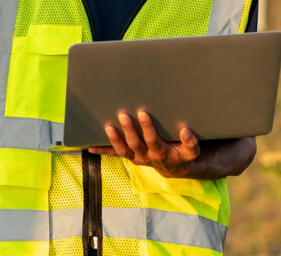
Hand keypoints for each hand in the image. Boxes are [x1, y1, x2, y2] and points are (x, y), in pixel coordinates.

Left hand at [88, 109, 203, 177]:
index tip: (143, 113)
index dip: (147, 128)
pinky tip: (89, 147)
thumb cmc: (181, 153)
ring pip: (122, 150)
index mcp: (160, 153)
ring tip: (108, 127)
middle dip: (128, 130)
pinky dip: (102, 151)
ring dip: (114, 139)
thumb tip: (185, 131)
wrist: (173, 167)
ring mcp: (135, 156)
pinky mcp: (128, 155)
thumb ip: (190, 143)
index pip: (152, 140)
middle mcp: (146, 156)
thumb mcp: (190, 151)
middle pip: (135, 144)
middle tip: (123, 115)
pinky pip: (114, 154)